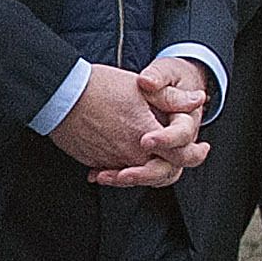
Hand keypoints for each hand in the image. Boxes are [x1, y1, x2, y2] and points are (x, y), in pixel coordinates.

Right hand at [47, 62, 208, 187]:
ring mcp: (111, 160)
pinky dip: (119, 168)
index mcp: (146, 133)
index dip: (195, 155)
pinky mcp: (94, 162)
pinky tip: (119, 158)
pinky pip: (113, 171)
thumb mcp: (141, 87)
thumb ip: (172, 99)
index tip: (201, 149)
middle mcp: (130, 153)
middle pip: (161, 173)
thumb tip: (197, 100)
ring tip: (148, 157)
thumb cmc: (98, 86)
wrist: (60, 94)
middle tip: (176, 158)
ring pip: (138, 175)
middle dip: (170, 167)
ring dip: (145, 169)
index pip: (181, 156)